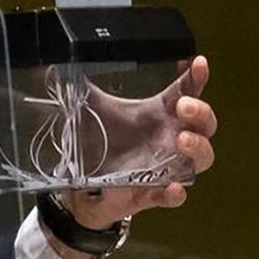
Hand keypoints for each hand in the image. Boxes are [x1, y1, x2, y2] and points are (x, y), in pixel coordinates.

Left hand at [54, 55, 216, 252]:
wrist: (80, 188)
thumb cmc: (95, 144)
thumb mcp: (86, 113)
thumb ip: (77, 89)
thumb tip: (55, 64)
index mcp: (157, 114)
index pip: (187, 91)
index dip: (197, 77)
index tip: (198, 63)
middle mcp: (168, 139)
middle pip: (204, 124)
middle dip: (202, 112)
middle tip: (184, 106)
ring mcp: (166, 168)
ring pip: (201, 159)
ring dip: (198, 148)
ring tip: (182, 140)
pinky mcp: (154, 194)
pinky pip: (175, 196)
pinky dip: (176, 193)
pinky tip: (173, 187)